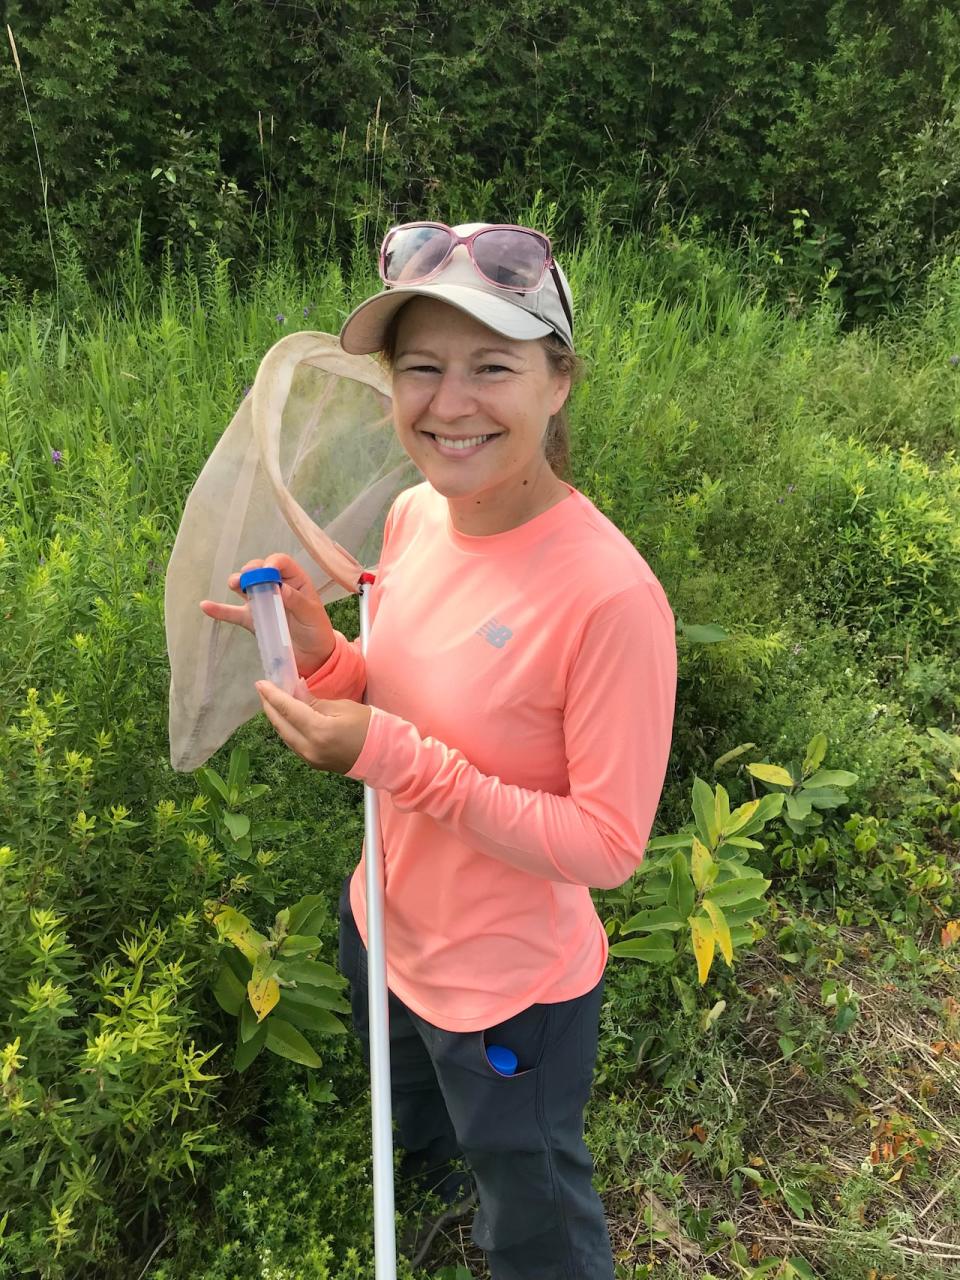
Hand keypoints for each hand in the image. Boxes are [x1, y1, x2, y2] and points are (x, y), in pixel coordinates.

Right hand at [198, 552, 336, 678]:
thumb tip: (282, 589)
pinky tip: (206, 606)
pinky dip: (220, 610)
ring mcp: (262, 602)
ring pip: (245, 587)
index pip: (280, 563)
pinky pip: (233, 613)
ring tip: (234, 584)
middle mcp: (276, 587)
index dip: (272, 563)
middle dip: (251, 570)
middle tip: (247, 577)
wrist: (312, 656)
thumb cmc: (316, 630)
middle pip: (259, 570)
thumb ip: (297, 601)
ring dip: (237, 582)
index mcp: (294, 581)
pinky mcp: (252, 619)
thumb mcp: (311, 614)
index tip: (267, 570)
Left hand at [255, 681, 371, 774]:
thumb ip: (315, 702)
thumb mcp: (344, 707)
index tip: (261, 683)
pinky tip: (286, 718)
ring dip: (276, 718)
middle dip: (269, 706)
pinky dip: (287, 728)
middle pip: (280, 725)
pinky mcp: (313, 763)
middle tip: (263, 690)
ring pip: (284, 735)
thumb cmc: (370, 726)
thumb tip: (296, 691)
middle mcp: (310, 748)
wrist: (385, 756)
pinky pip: (293, 743)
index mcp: (319, 731)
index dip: (272, 695)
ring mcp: (310, 759)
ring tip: (272, 701)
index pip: (288, 709)